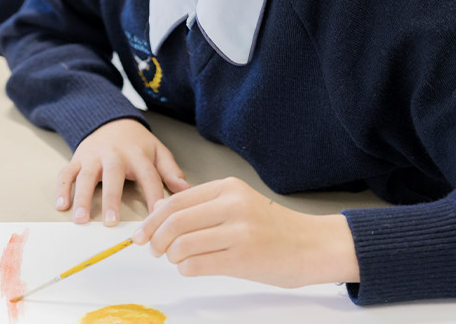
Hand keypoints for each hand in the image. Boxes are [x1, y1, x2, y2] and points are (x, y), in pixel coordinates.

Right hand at [58, 118, 190, 226]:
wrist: (110, 119)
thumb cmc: (136, 142)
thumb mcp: (157, 151)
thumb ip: (171, 172)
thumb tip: (187, 192)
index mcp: (137, 155)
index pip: (148, 177)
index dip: (154, 196)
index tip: (156, 216)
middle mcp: (113, 155)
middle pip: (112, 177)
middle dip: (111, 199)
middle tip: (110, 222)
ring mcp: (92, 156)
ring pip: (85, 176)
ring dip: (81, 197)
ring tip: (80, 219)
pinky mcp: (77, 158)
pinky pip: (66, 173)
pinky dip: (62, 189)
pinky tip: (61, 206)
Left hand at [131, 177, 359, 288]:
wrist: (314, 246)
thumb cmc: (274, 229)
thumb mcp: (239, 204)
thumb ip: (202, 206)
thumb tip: (159, 211)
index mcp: (229, 187)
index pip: (175, 201)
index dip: (152, 220)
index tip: (141, 233)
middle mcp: (233, 205)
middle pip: (174, 222)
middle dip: (155, 239)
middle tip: (153, 250)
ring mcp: (239, 232)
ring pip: (182, 245)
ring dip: (171, 257)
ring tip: (177, 260)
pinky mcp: (243, 258)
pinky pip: (197, 265)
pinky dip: (186, 269)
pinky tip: (192, 268)